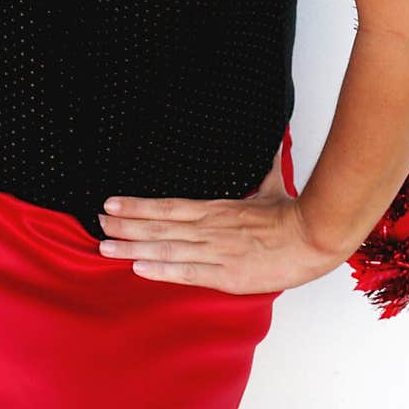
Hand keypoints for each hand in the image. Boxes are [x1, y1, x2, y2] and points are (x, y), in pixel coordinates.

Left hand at [97, 144, 346, 293]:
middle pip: (159, 226)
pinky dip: (162, 270)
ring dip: (133, 248)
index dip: (138, 206)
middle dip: (126, 226)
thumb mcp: (270, 184)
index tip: (111, 204)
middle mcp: (209, 229)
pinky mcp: (227, 275)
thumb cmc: (291, 213)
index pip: (168, 206)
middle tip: (96, 224)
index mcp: (216, 209)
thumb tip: (272, 133)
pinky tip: (139, 268)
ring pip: (166, 248)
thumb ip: (263, 163)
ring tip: (105, 248)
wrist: (313, 237)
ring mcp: (216, 252)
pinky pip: (188, 272)